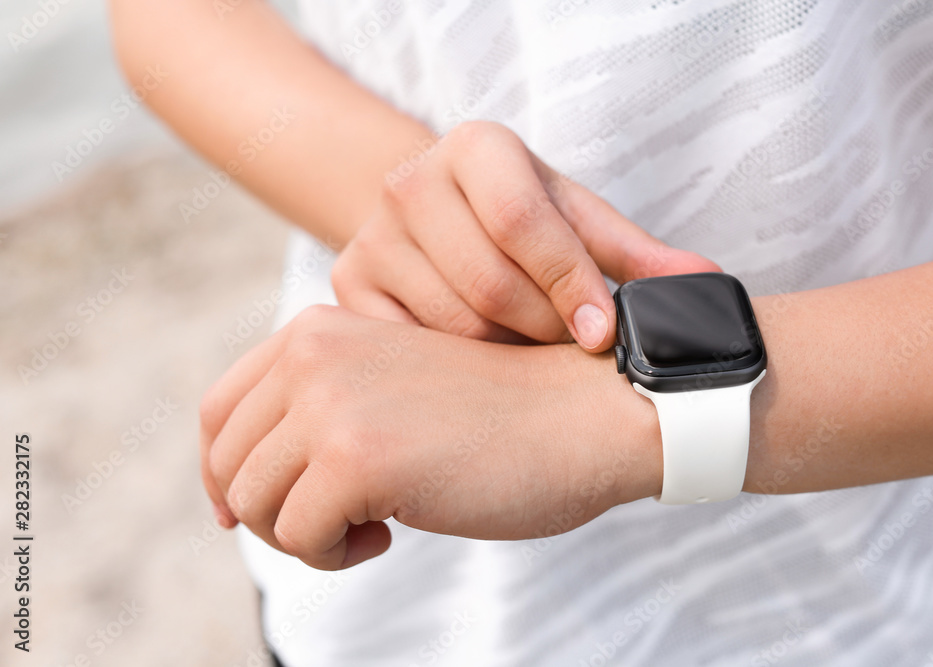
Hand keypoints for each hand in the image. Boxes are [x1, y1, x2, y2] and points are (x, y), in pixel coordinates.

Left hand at [200, 305, 661, 569]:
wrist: (585, 413)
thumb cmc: (497, 415)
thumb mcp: (388, 386)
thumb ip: (317, 412)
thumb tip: (230, 498)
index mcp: (317, 332)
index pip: (219, 411)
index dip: (222, 473)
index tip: (252, 514)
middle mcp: (312, 353)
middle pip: (229, 467)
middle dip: (276, 515)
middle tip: (345, 523)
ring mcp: (332, 401)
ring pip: (254, 506)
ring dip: (309, 536)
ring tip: (373, 523)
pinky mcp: (357, 455)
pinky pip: (299, 538)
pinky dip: (338, 555)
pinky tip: (392, 533)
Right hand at [330, 120, 718, 351]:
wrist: (435, 216)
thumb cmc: (520, 218)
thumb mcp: (576, 219)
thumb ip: (635, 254)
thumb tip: (706, 288)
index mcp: (477, 148)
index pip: (522, 220)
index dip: (569, 283)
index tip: (600, 333)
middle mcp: (411, 184)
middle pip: (487, 284)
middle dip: (543, 330)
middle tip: (568, 350)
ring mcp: (370, 238)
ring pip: (453, 328)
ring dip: (507, 357)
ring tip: (531, 355)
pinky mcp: (347, 289)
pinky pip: (412, 353)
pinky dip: (459, 371)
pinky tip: (485, 368)